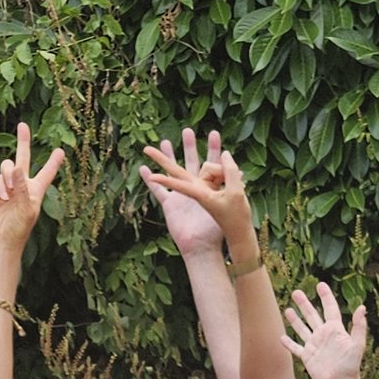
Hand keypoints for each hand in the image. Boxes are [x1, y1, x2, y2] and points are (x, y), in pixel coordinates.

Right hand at [0, 121, 66, 253]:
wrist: (1, 240)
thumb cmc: (19, 228)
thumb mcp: (27, 208)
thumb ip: (22, 187)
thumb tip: (17, 167)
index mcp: (36, 191)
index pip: (47, 173)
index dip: (53, 162)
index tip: (60, 150)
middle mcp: (22, 185)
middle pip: (23, 158)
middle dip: (23, 142)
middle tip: (23, 125)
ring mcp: (8, 186)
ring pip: (8, 166)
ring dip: (8, 174)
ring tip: (9, 191)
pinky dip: (0, 185)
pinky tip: (2, 197)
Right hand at [142, 129, 229, 253]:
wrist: (203, 248)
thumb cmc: (217, 230)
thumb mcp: (228, 202)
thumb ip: (231, 181)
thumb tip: (236, 166)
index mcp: (209, 188)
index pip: (212, 164)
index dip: (213, 148)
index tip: (215, 132)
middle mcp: (195, 189)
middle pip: (190, 162)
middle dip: (189, 146)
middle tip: (187, 130)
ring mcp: (181, 197)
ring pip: (172, 171)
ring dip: (167, 157)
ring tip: (164, 142)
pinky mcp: (170, 205)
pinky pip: (158, 191)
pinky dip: (150, 180)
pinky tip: (143, 169)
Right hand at [282, 285, 369, 378]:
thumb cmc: (350, 366)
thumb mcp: (357, 344)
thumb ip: (358, 326)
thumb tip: (361, 307)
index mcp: (335, 330)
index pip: (330, 308)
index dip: (326, 296)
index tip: (320, 285)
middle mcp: (324, 335)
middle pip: (312, 315)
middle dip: (304, 304)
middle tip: (296, 292)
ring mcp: (314, 346)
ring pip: (302, 329)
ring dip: (295, 319)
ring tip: (287, 309)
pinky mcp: (307, 357)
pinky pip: (296, 348)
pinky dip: (288, 343)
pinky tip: (281, 337)